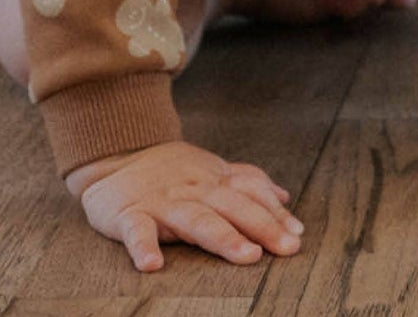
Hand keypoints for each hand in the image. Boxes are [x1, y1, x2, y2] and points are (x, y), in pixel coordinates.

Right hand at [65, 140, 303, 271]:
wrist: (120, 153)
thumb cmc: (172, 169)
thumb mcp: (213, 171)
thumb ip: (248, 182)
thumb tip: (284, 197)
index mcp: (216, 181)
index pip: (253, 194)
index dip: (276, 214)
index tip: (297, 235)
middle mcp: (196, 190)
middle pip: (234, 207)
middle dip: (263, 226)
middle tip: (287, 247)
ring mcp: (164, 202)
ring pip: (197, 219)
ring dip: (224, 237)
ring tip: (247, 255)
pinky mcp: (130, 214)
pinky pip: (137, 231)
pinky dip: (143, 247)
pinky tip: (152, 265)